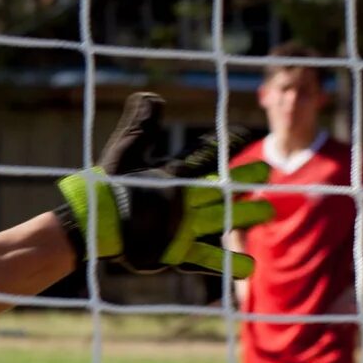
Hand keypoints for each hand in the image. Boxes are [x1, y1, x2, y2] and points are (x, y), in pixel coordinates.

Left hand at [54, 93, 270, 277]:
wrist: (96, 222)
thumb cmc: (108, 186)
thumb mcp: (126, 151)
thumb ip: (140, 124)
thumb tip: (151, 95)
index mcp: (175, 177)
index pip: (206, 159)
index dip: (225, 147)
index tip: (246, 135)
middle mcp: (183, 202)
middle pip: (221, 191)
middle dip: (244, 182)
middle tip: (266, 174)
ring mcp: (180, 228)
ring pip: (220, 221)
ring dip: (243, 218)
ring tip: (267, 213)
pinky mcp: (173, 252)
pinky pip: (203, 259)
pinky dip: (224, 263)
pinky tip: (247, 267)